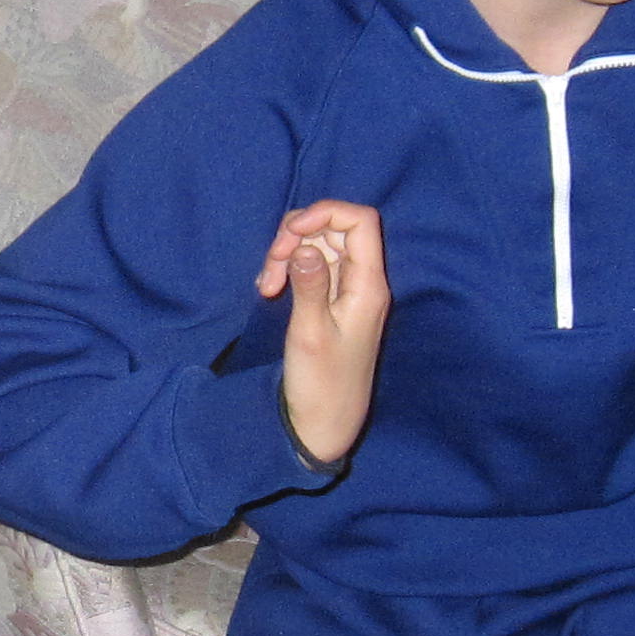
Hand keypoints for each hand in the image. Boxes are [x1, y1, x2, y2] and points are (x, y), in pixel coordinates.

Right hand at [254, 200, 389, 467]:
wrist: (325, 422)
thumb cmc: (321, 383)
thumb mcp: (310, 333)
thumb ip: (309, 285)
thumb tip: (306, 246)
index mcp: (368, 285)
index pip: (360, 221)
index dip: (325, 213)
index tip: (290, 233)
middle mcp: (362, 282)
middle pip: (335, 228)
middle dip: (297, 235)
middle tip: (271, 266)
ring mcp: (346, 290)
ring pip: (319, 246)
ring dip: (287, 254)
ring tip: (266, 287)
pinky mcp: (330, 301)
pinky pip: (311, 267)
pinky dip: (288, 269)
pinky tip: (269, 290)